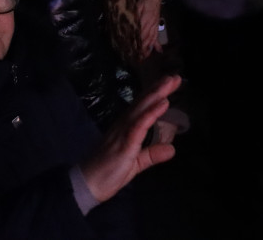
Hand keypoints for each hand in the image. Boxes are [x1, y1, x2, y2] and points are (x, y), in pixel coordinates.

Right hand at [80, 75, 180, 202]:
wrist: (87, 185)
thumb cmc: (109, 173)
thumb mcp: (136, 164)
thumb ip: (152, 154)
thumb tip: (172, 149)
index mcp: (126, 128)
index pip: (142, 107)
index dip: (155, 93)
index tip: (170, 82)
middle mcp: (123, 125)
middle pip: (142, 103)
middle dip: (159, 88)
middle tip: (175, 76)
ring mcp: (122, 132)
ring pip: (141, 109)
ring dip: (156, 94)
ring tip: (169, 82)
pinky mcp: (124, 144)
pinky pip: (139, 125)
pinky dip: (151, 113)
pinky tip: (163, 103)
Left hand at [136, 0, 163, 55]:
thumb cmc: (145, 0)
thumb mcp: (137, 6)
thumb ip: (135, 16)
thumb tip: (131, 25)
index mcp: (145, 21)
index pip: (140, 35)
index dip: (136, 43)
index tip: (132, 51)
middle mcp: (151, 26)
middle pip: (146, 40)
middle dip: (141, 50)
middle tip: (137, 58)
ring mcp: (154, 27)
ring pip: (151, 40)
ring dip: (148, 49)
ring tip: (144, 57)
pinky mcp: (156, 26)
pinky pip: (156, 37)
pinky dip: (157, 44)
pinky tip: (159, 50)